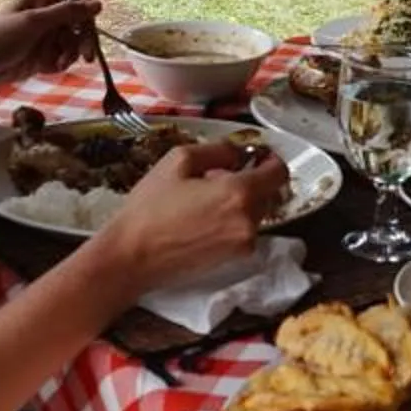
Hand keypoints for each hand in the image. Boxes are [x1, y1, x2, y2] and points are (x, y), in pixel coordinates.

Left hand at [0, 0, 102, 92]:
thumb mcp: (33, 22)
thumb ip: (66, 12)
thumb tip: (97, 3)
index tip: (97, 0)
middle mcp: (49, 14)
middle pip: (81, 16)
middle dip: (86, 33)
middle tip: (87, 52)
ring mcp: (48, 35)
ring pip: (77, 39)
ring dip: (75, 51)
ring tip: (65, 62)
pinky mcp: (46, 55)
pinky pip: (66, 56)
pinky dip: (63, 62)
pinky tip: (51, 68)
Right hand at [98, 143, 287, 295]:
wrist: (131, 257)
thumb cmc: (150, 208)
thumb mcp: (178, 161)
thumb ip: (218, 150)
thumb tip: (239, 153)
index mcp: (240, 193)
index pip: (279, 172)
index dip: (270, 159)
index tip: (255, 156)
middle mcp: (249, 221)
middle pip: (268, 193)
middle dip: (249, 180)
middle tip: (215, 176)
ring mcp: (244, 245)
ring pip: (255, 212)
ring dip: (239, 201)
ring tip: (203, 199)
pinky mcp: (234, 260)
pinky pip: (243, 230)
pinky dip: (232, 220)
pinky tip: (202, 219)